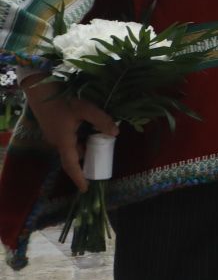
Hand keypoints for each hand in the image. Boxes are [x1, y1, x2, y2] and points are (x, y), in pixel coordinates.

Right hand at [23, 75, 117, 191]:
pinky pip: (69, 140)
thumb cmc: (62, 100)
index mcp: (64, 142)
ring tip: (101, 143)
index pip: (71, 166)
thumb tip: (116, 133)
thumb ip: (101, 120)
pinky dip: (80, 140)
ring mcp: (54, 135)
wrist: (40, 89)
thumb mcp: (85, 109)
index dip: (79, 178)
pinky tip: (90, 131)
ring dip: (85, 148)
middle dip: (87, 161)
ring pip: (72, 147)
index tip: (85, 189)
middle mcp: (57, 142)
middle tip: (103, 161)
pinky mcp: (54, 128)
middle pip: (74, 156)